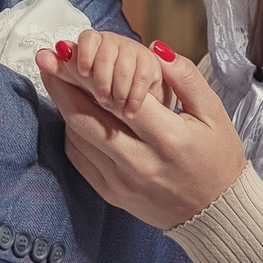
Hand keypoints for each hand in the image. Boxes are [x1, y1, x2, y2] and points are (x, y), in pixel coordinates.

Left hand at [37, 41, 245, 230]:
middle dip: (62, 84)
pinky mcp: (110, 193)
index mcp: (168, 138)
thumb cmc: (217, 157)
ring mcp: (121, 181)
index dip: (88, 72)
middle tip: (46, 58)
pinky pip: (80, 158)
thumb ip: (185, 78)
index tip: (68, 50)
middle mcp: (140, 161)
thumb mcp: (214, 114)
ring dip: (63, 105)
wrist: (215, 213)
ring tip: (55, 78)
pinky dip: (72, 132)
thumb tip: (156, 48)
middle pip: (87, 118)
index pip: (117, 97)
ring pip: (79, 136)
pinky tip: (72, 112)